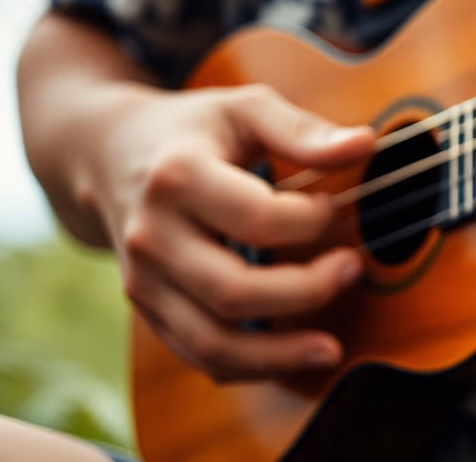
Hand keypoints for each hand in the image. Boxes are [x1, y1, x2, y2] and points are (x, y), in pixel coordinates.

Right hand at [75, 83, 374, 381]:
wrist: (109, 156)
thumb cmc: (194, 131)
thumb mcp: (243, 108)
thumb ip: (302, 130)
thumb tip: (365, 144)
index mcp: (178, 178)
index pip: (256, 217)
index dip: (308, 220)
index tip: (333, 206)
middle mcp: (153, 236)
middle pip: (233, 291)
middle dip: (306, 290)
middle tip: (353, 268)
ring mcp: (144, 281)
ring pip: (211, 342)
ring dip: (279, 354)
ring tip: (331, 347)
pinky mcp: (149, 310)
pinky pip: (199, 355)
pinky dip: (251, 366)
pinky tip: (294, 357)